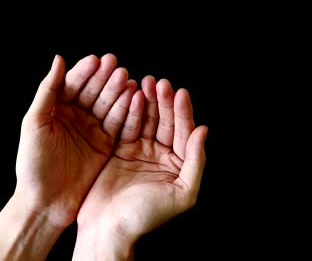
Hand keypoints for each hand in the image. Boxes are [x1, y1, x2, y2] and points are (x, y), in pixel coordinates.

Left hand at [16, 54, 136, 227]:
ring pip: (107, 106)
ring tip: (127, 79)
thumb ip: (47, 91)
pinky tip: (134, 99)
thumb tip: (59, 59)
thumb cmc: (32, 163)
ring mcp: (91, 130)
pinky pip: (117, 125)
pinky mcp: (105, 145)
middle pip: (93, 92)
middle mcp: (75, 117)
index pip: (73, 84)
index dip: (85, 72)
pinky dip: (126, 112)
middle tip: (116, 65)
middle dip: (104, 78)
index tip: (97, 60)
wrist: (45, 201)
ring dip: (117, 92)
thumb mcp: (34, 123)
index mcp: (56, 109)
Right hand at [74, 76, 207, 258]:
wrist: (108, 227)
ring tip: (145, 83)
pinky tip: (131, 97)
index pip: (183, 133)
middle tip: (160, 83)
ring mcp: (139, 152)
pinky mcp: (119, 151)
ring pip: (146, 121)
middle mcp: (160, 157)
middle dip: (164, 102)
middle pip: (165, 123)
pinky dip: (130, 112)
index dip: (182, 112)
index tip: (180, 93)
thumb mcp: (182, 193)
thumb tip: (203, 131)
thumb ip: (195, 162)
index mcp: (178, 166)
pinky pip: (126, 127)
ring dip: (147, 102)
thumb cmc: (145, 216)